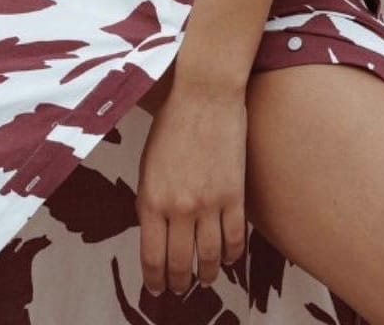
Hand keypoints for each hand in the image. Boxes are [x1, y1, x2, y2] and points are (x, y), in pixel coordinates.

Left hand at [136, 75, 247, 295]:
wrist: (204, 94)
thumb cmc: (172, 122)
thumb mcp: (148, 163)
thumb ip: (151, 200)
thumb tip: (156, 233)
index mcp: (150, 198)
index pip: (152, 255)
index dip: (155, 279)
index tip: (156, 289)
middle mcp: (178, 207)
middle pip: (180, 263)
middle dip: (179, 283)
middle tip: (180, 289)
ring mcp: (208, 203)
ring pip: (209, 258)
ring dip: (206, 275)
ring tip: (204, 279)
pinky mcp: (234, 196)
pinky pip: (235, 239)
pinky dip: (231, 255)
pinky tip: (227, 258)